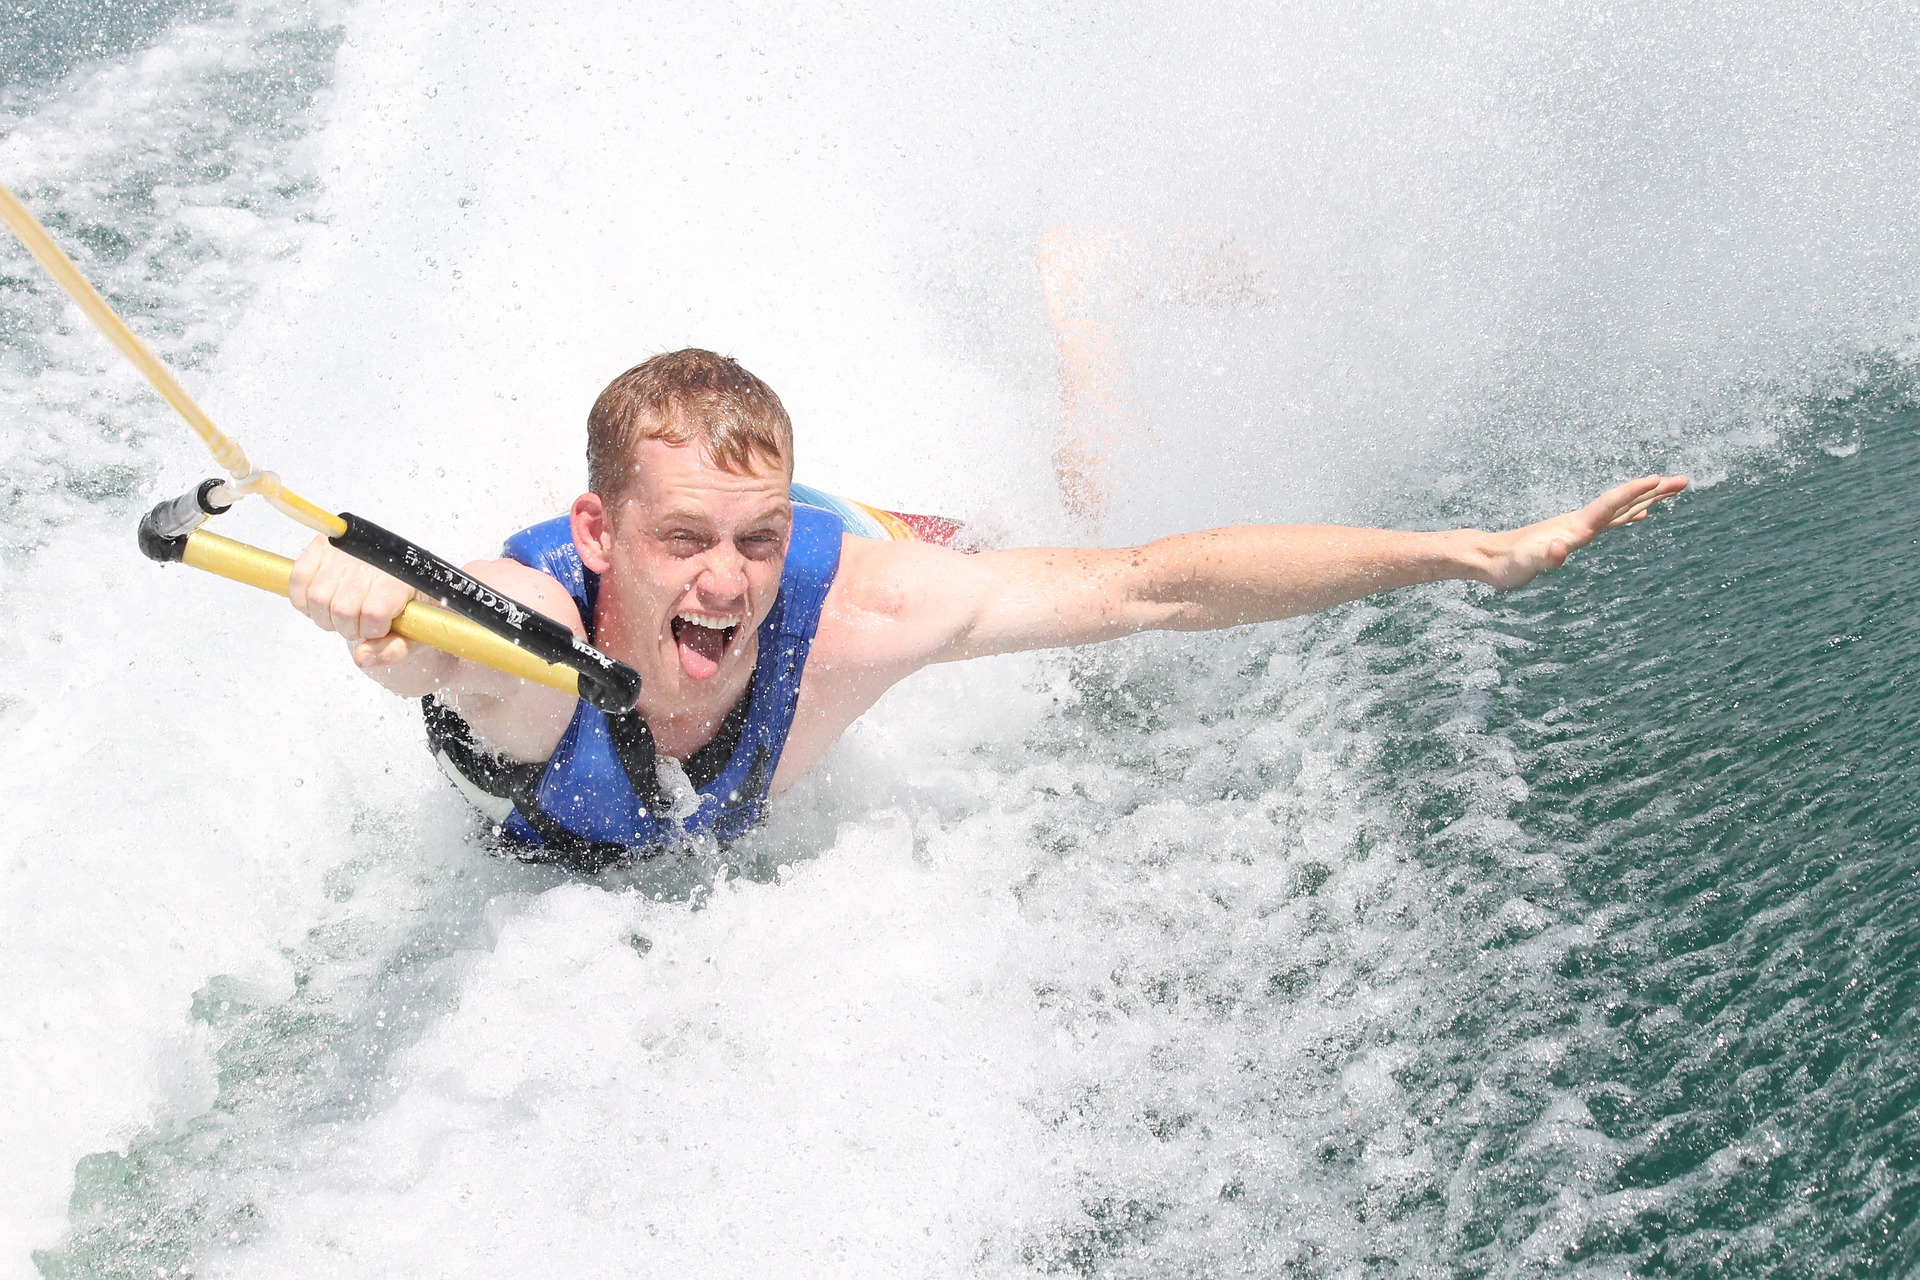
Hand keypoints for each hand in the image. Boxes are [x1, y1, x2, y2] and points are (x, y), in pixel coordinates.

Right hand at [287, 536, 421, 667]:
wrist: (405, 572)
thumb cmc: (411, 603)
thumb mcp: (415, 630)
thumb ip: (395, 649)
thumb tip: (361, 658)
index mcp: (401, 577)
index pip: (373, 613)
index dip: (372, 629)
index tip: (379, 627)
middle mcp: (371, 558)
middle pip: (342, 609)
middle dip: (348, 628)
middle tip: (359, 623)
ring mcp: (345, 549)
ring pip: (317, 597)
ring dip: (326, 616)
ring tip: (341, 614)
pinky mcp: (323, 545)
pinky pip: (298, 578)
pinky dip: (303, 600)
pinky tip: (322, 605)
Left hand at [1481, 473, 1689, 590]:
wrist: (1488, 557)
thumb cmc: (1507, 565)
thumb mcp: (1526, 565)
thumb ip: (1545, 558)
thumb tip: (1560, 548)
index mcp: (1575, 527)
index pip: (1610, 505)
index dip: (1634, 492)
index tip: (1660, 478)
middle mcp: (1580, 523)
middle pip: (1623, 501)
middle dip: (1654, 490)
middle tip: (1686, 480)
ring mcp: (1578, 528)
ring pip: (1620, 509)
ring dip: (1647, 498)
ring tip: (1672, 489)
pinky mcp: (1574, 535)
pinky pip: (1610, 521)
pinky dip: (1630, 514)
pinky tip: (1640, 514)